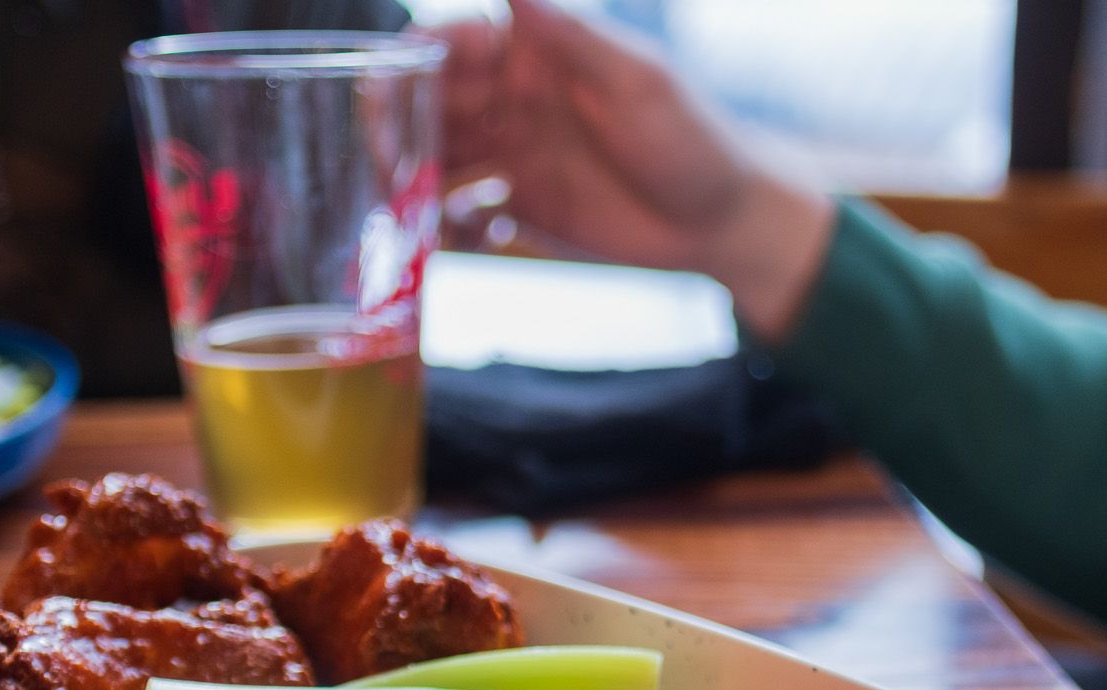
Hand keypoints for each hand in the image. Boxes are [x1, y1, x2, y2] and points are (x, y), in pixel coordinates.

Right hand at [432, 0, 835, 339]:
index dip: (420, 58)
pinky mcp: (518, 206)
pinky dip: (447, 222)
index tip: (393, 84)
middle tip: (386, 159)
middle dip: (401, 125)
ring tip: (405, 203)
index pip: (460, 42)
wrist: (721, 220)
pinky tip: (462, 234)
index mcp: (540, 55)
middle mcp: (516, 99)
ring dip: (413, 177)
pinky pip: (460, 210)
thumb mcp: (637, 83)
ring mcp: (513, 154)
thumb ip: (574, 37)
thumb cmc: (693, 139)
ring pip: (437, 156)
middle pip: (434, 102)